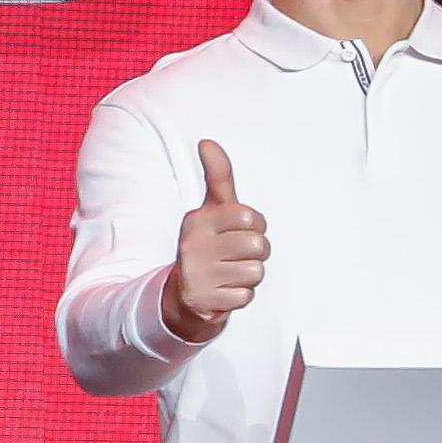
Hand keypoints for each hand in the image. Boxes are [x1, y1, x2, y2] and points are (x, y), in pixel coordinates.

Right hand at [162, 142, 266, 347]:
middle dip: (255, 254)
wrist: (182, 294)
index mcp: (197, 219)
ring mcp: (198, 273)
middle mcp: (194, 244)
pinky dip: (239, 295)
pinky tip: (223, 290)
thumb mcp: (209, 211)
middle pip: (259, 246)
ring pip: (256, 272)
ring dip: (248, 275)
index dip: (254, 227)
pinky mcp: (204, 300)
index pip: (252, 217)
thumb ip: (217, 177)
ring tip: (228, 273)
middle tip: (234, 256)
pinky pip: (246, 295)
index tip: (236, 232)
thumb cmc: (206, 246)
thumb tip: (208, 142)